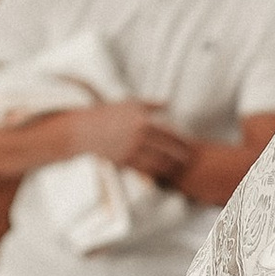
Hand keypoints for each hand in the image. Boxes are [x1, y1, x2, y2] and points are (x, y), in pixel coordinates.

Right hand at [76, 97, 198, 183]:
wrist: (84, 130)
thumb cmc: (107, 114)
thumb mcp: (129, 104)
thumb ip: (151, 104)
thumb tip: (168, 102)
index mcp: (143, 121)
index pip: (170, 134)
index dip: (182, 142)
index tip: (190, 146)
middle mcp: (139, 137)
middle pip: (167, 151)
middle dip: (179, 157)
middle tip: (188, 160)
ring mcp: (131, 151)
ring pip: (158, 163)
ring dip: (169, 167)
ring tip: (176, 168)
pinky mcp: (124, 162)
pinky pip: (144, 170)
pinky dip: (155, 172)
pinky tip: (160, 173)